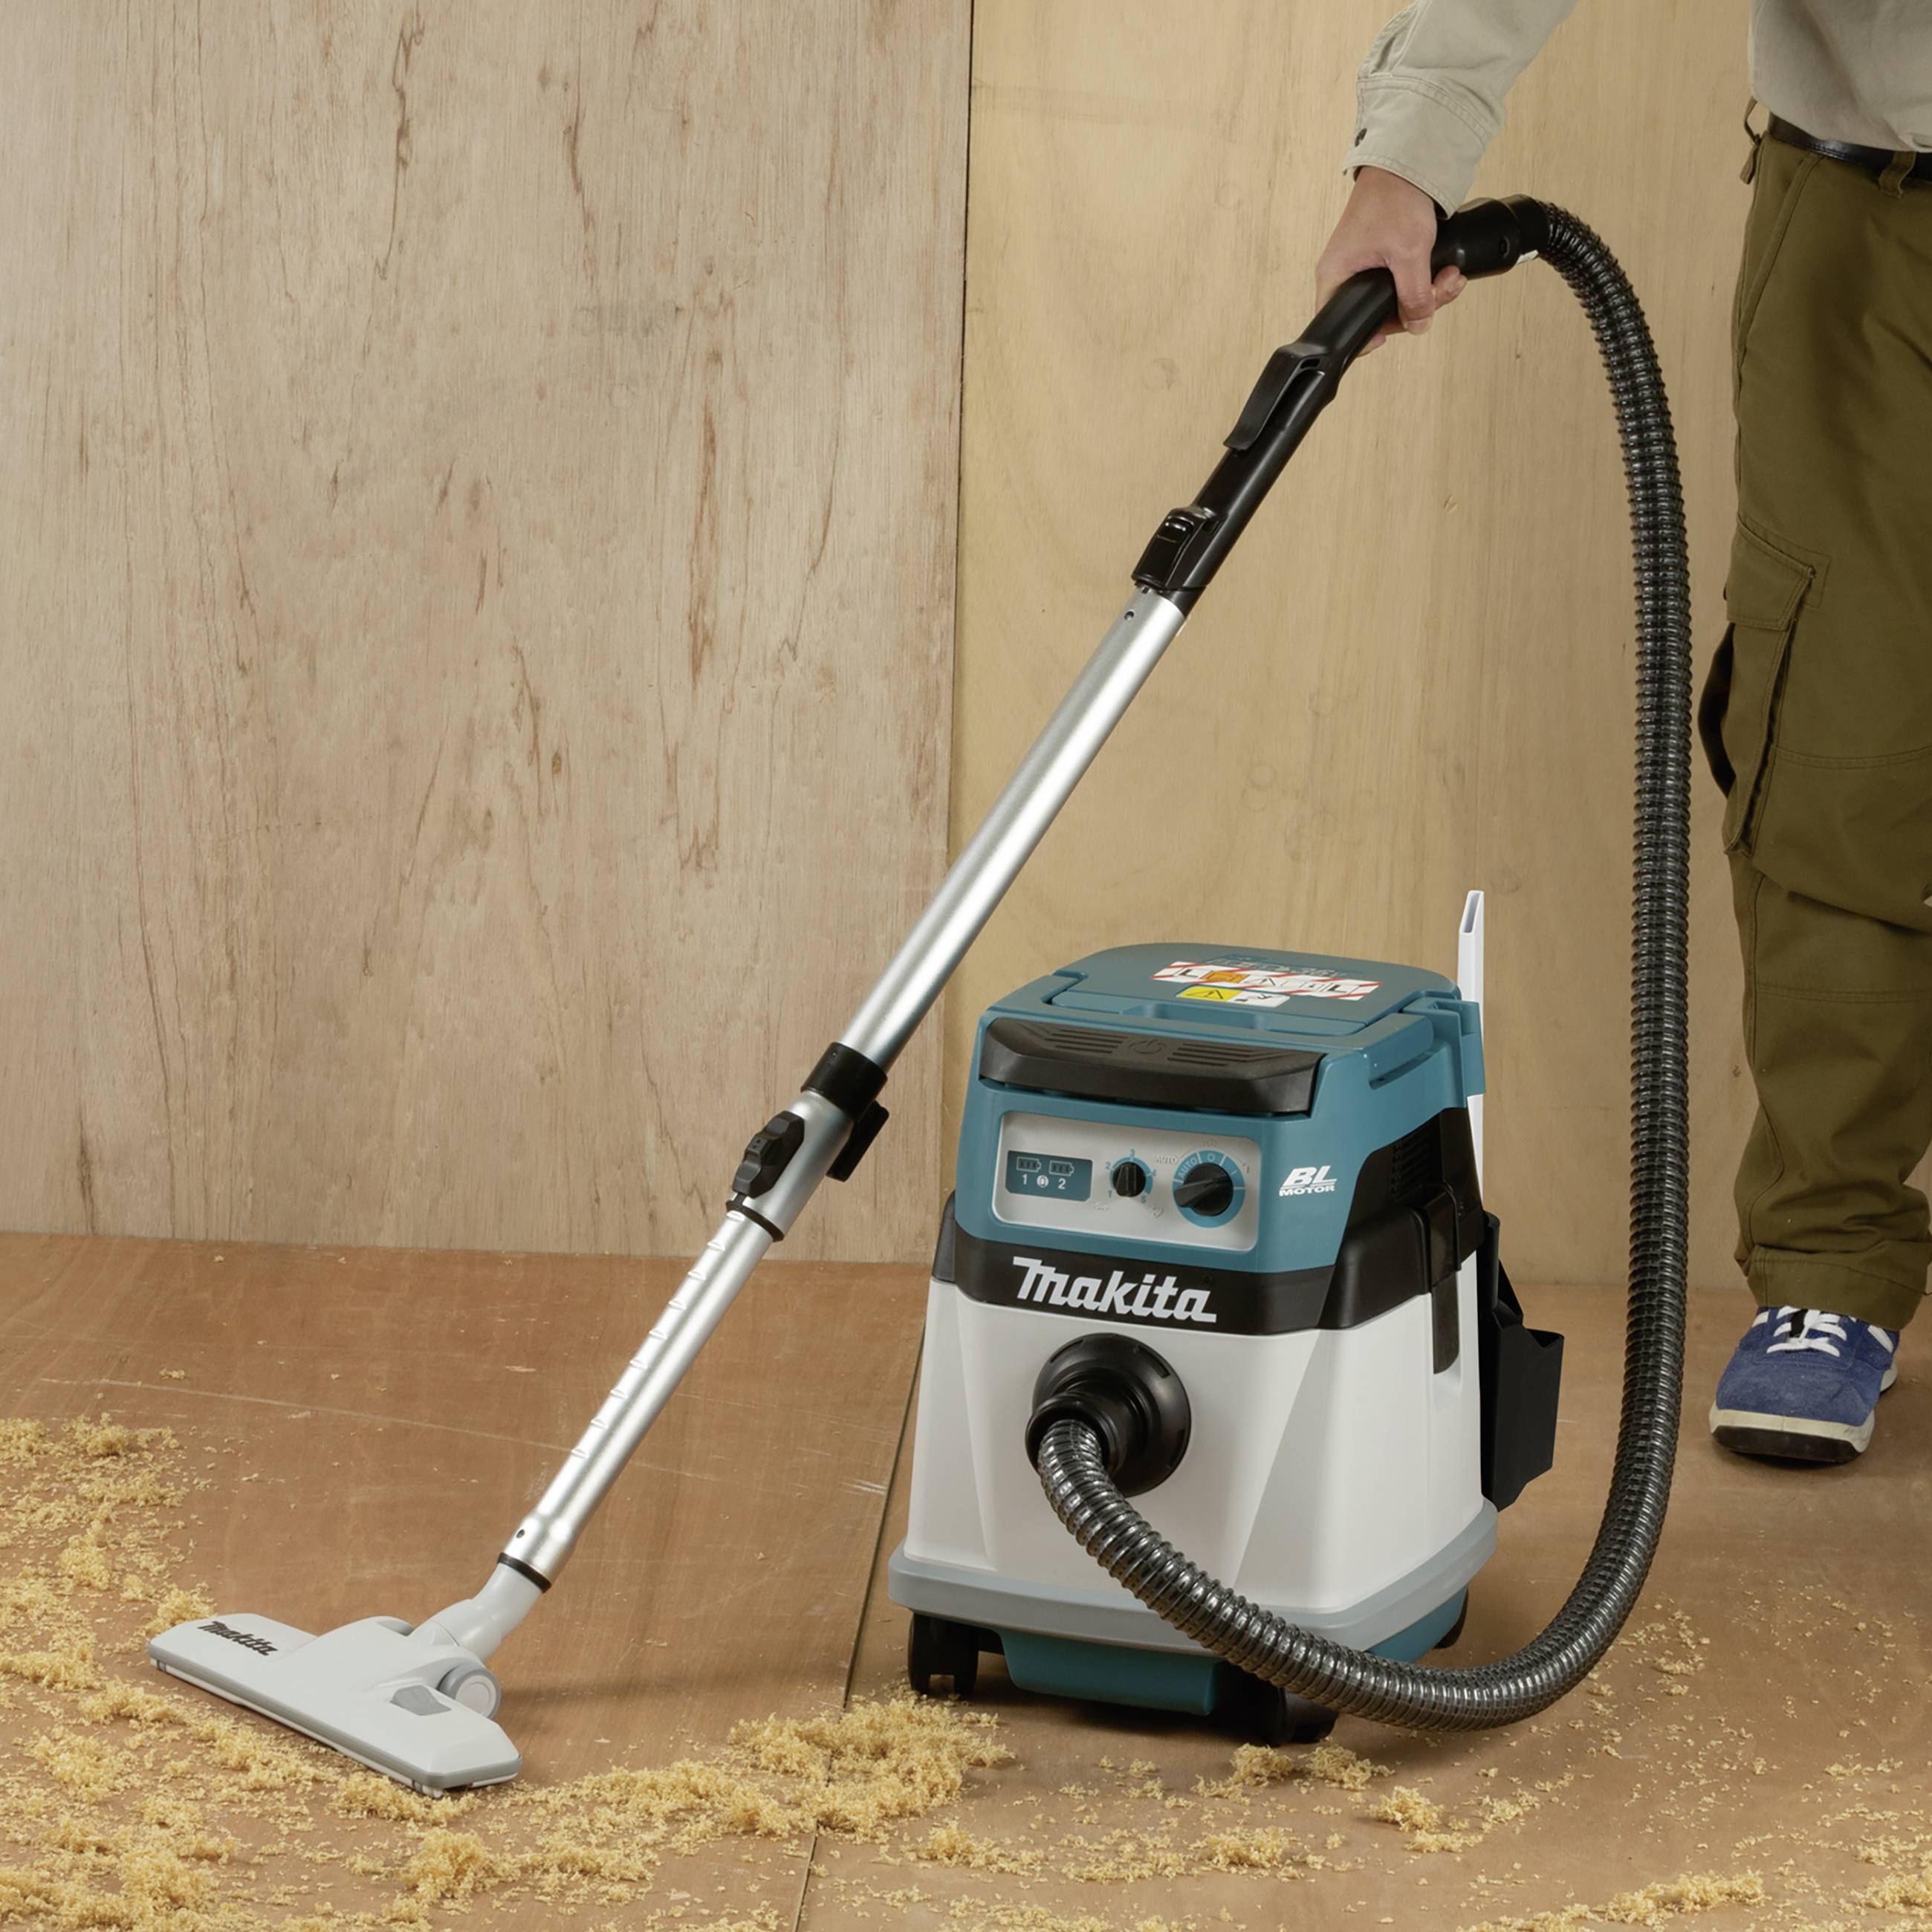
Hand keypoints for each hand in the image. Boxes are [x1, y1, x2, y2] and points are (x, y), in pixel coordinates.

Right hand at [1314, 167, 1465, 353]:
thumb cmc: (1392, 199)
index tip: (1388, 335)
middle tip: (1438, 294)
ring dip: (1428, 293)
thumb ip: (1414, 295)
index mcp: (1336, 276)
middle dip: (1415, 308)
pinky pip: (1403, 281)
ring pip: (1396, 297)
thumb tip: (1418, 324)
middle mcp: (1346, 274)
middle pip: (1378, 313)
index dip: (1365, 335)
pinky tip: (1445, 271)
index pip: (1339, 323)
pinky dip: (1425, 280)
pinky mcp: (1382, 257)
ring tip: (1450, 278)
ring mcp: (1364, 266)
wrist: (1405, 164)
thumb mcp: (1409, 253)